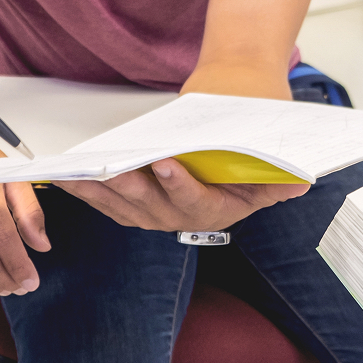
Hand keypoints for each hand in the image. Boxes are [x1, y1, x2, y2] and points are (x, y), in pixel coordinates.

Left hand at [55, 157, 307, 231]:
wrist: (230, 143)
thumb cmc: (247, 144)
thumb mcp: (269, 163)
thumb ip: (277, 176)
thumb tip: (300, 183)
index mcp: (216, 210)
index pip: (195, 201)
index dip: (180, 184)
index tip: (165, 163)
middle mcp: (180, 218)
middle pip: (150, 205)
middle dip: (126, 187)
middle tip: (108, 169)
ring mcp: (153, 215)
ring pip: (121, 205)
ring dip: (96, 190)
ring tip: (74, 173)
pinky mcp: (131, 207)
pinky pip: (105, 202)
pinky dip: (85, 190)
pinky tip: (63, 177)